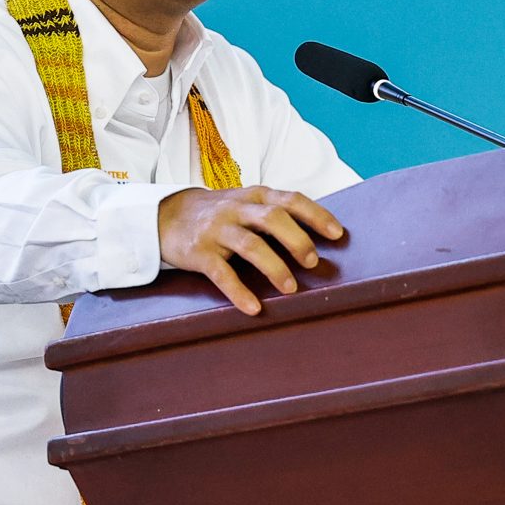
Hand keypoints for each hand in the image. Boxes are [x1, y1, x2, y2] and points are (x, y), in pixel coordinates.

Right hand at [157, 186, 346, 316]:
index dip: (316, 215)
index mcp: (254, 196)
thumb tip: (318, 236)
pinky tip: (253, 308)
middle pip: (272, 219)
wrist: (166, 216)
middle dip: (297, 240)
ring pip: (250, 245)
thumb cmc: (219, 214)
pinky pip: (221, 273)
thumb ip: (275, 213)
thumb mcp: (246, 204)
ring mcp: (217, 230)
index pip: (290, 199)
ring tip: (291, 288)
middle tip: (313, 262)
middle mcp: (237, 209)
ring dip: (274, 267)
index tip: (338, 234)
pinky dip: (238, 292)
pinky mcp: (199, 253)